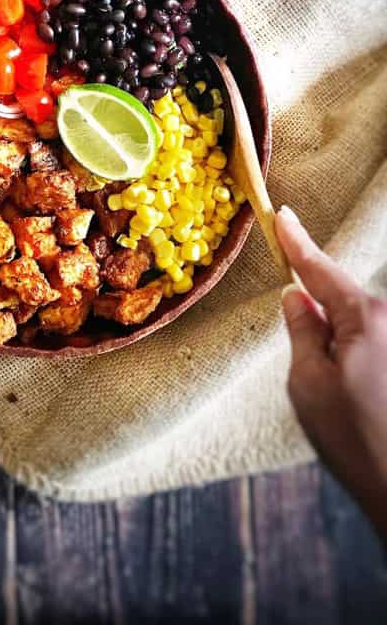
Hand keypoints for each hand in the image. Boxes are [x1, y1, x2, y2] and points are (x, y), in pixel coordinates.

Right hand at [277, 205, 386, 541]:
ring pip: (357, 327)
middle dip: (318, 316)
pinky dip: (355, 364)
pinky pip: (371, 346)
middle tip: (310, 365)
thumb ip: (302, 331)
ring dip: (339, 348)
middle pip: (342, 300)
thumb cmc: (352, 438)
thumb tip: (295, 298)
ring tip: (337, 404)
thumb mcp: (308, 383)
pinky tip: (353, 402)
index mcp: (364, 317)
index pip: (320, 270)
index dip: (296, 243)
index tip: (282, 215)